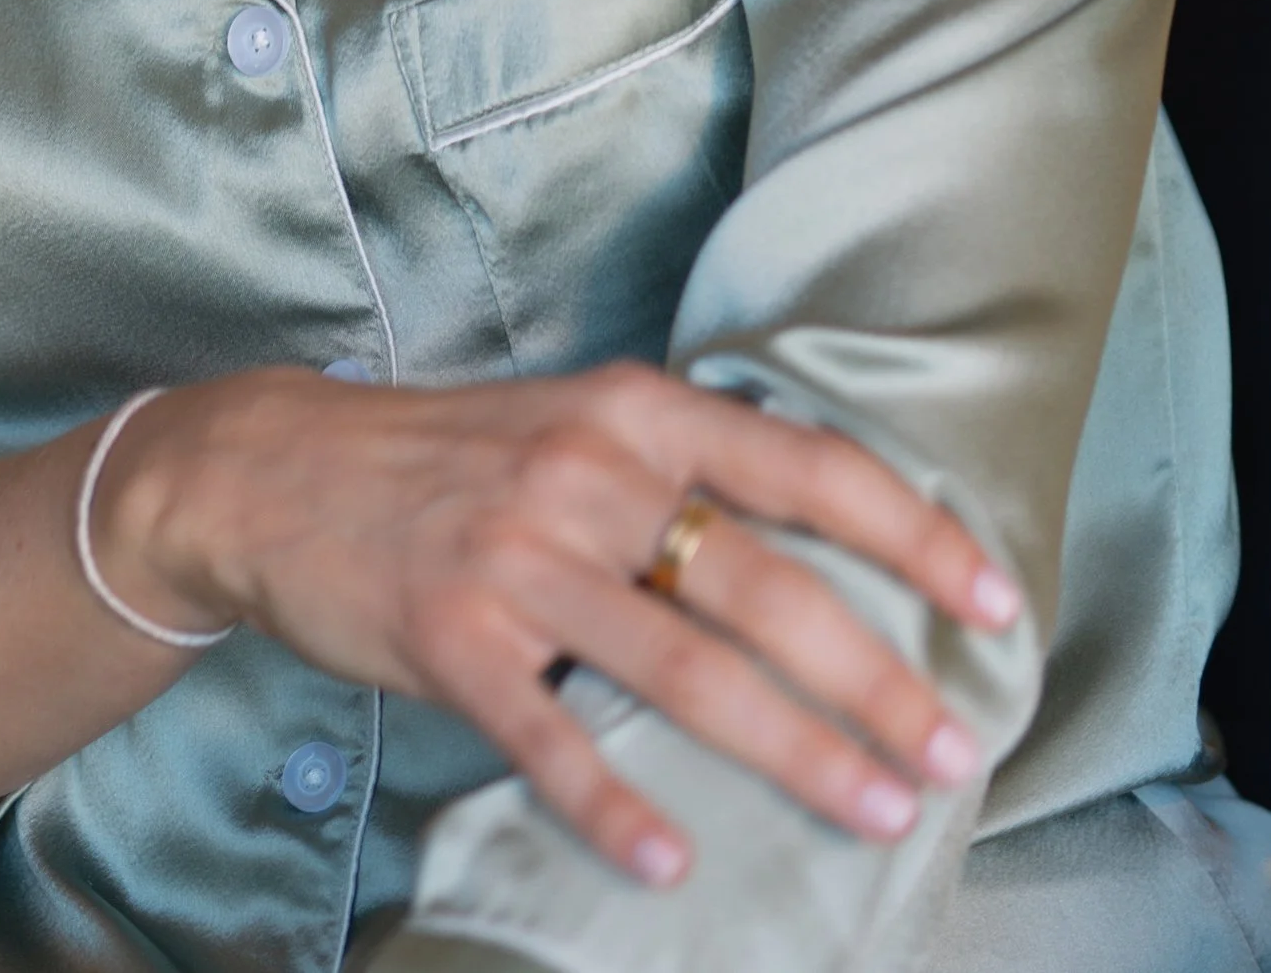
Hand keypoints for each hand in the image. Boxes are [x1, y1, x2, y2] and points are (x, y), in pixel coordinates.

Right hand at [101, 364, 1018, 891]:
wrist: (276, 472)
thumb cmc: (450, 458)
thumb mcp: (572, 423)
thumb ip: (679, 471)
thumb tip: (824, 545)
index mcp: (632, 412)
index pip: (804, 467)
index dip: (910, 532)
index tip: (994, 599)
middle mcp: (586, 473)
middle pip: (763, 584)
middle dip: (875, 675)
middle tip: (954, 748)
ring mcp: (516, 555)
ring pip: (682, 667)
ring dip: (792, 748)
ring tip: (873, 807)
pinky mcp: (448, 634)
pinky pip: (547, 736)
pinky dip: (614, 802)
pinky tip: (675, 859)